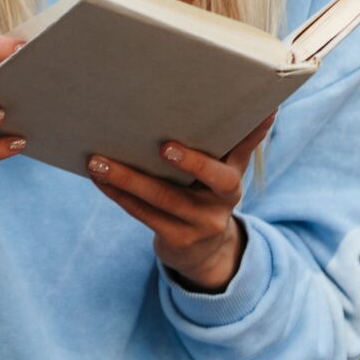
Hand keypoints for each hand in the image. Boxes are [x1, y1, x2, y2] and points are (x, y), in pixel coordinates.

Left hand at [85, 112, 276, 291]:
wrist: (204, 252)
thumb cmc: (206, 195)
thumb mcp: (225, 173)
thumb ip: (235, 143)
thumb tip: (261, 107)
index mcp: (233, 178)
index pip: (245, 149)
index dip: (253, 133)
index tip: (261, 112)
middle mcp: (223, 200)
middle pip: (211, 178)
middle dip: (190, 161)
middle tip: (164, 146)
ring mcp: (200, 223)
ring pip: (163, 197)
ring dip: (127, 177)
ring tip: (98, 160)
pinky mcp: (177, 239)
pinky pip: (143, 213)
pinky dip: (118, 194)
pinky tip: (99, 179)